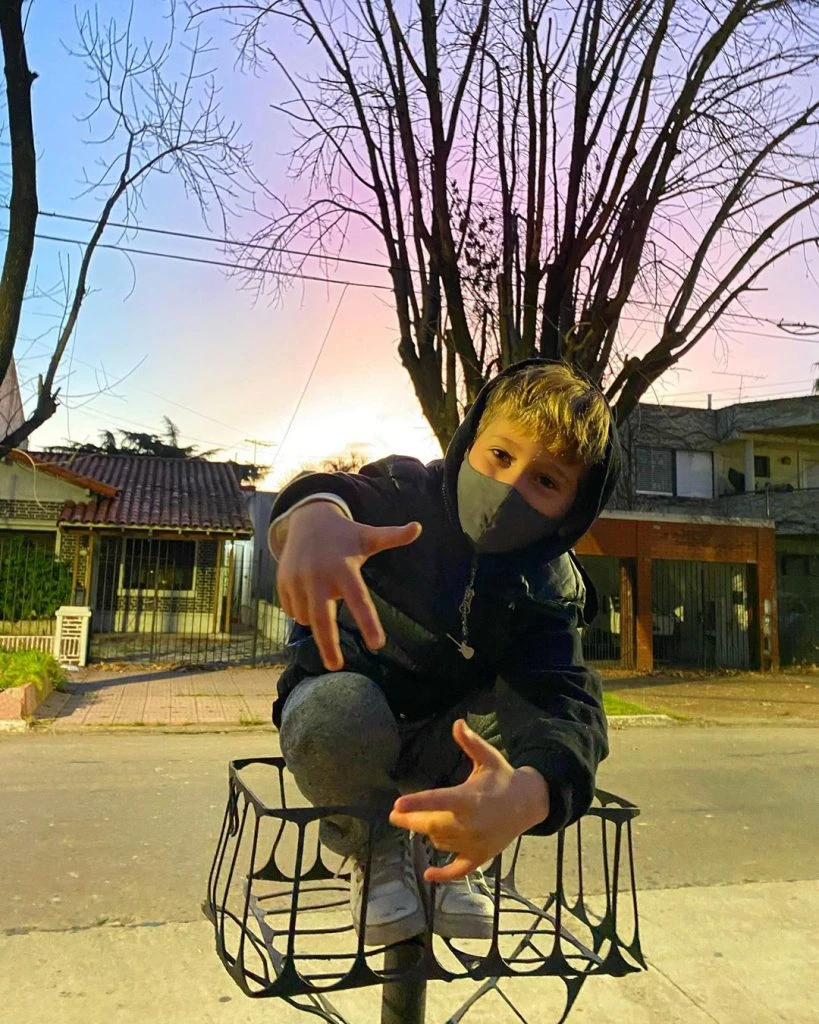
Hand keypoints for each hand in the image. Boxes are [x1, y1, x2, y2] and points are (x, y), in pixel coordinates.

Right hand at [275, 501, 421, 670]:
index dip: (368, 623)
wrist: (307, 519)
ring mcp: (297, 580)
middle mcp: (318, 576)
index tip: (378, 645)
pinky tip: (309, 596)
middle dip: (328, 646)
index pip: (359, 600)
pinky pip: (293, 610)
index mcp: (343, 568)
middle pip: (322, 619)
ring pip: (307, 616)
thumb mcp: (368, 535)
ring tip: (325, 602)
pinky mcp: (282, 584)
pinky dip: (302, 612)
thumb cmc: (345, 534)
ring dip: (317, 622)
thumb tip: (418, 527)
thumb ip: (393, 536)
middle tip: (336, 667)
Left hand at [389, 719, 549, 882]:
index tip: (397, 805)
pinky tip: (429, 875)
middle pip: (432, 825)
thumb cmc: (503, 777)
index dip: (417, 802)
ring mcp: (476, 843)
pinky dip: (444, 875)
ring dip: (427, 834)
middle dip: (410, 820)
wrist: (529, 803)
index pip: (439, 800)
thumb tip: (458, 723)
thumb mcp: (488, 757)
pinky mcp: (481, 856)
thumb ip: (470, 743)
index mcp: (470, 798)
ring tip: (416, 824)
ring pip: (440, 842)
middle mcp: (471, 823)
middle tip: (394, 815)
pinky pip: (460, 870)